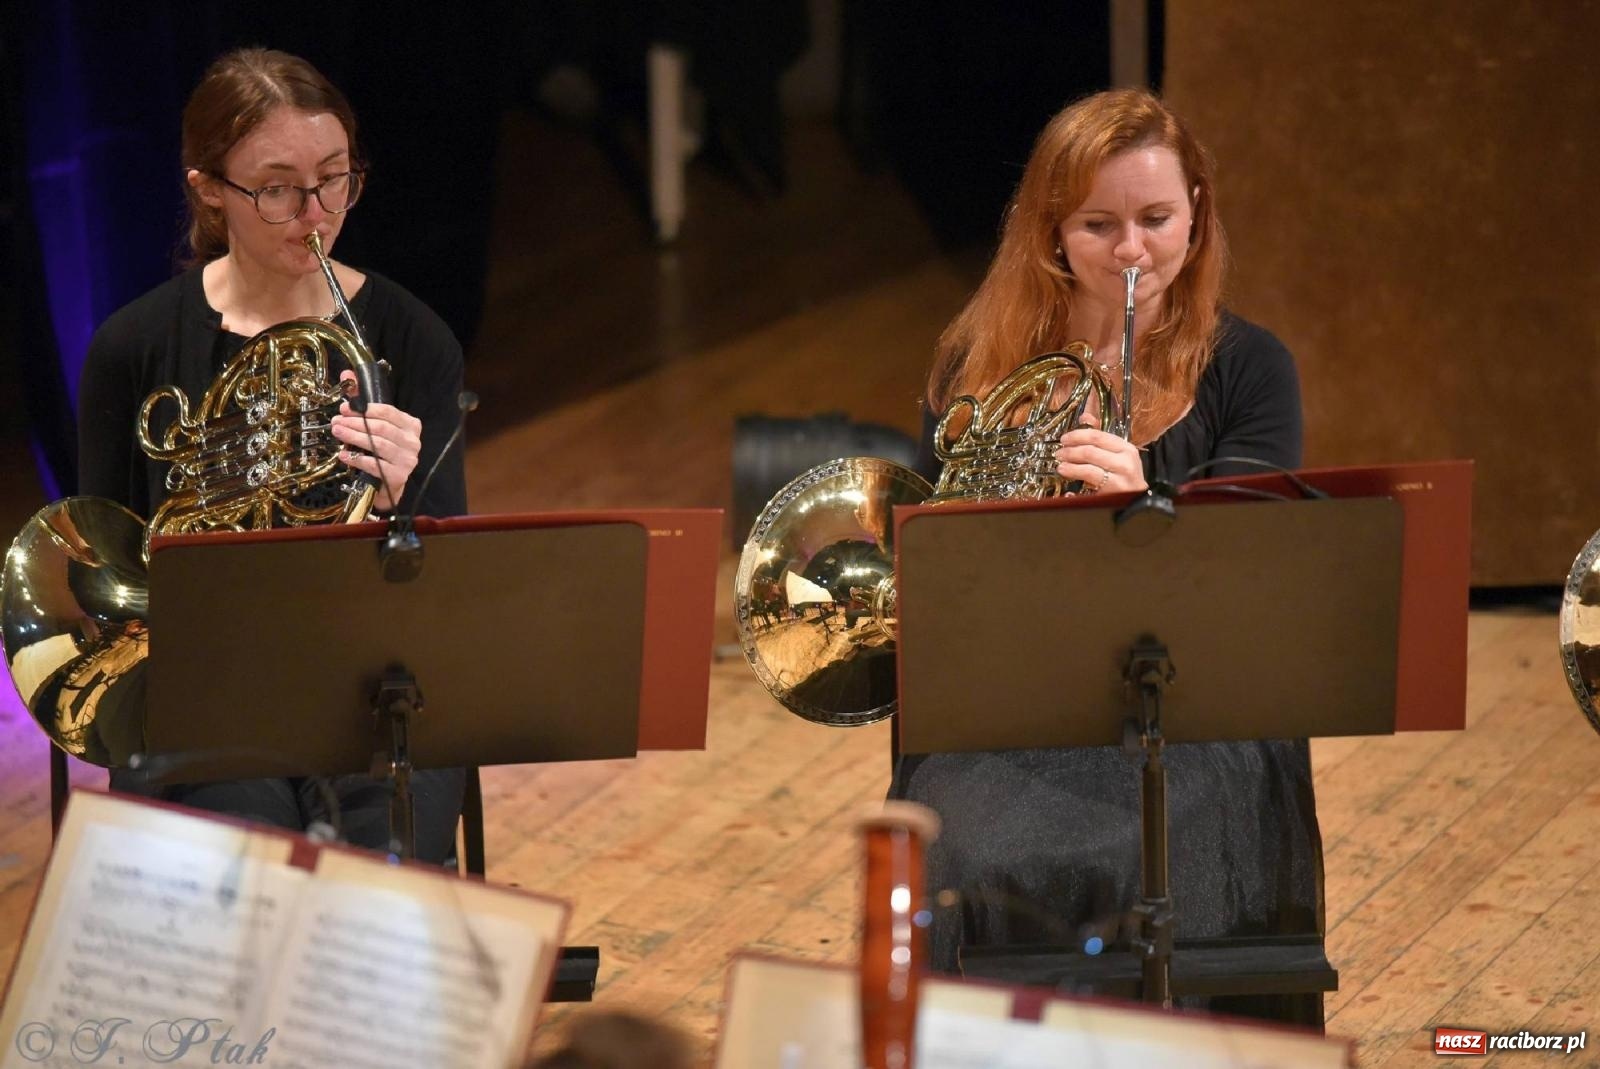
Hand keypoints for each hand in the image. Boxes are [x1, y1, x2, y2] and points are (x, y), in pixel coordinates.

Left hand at [330, 370, 421, 510]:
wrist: (389, 486)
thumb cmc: (382, 452)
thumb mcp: (376, 425)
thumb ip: (363, 400)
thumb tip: (347, 374)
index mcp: (411, 426)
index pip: (388, 412)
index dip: (364, 409)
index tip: (344, 408)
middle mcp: (413, 442)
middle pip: (381, 428)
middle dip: (355, 423)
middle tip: (336, 421)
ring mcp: (407, 460)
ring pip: (378, 444)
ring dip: (354, 437)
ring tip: (337, 433)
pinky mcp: (398, 476)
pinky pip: (375, 464)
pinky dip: (357, 459)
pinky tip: (344, 455)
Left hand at [1054, 413, 1146, 494]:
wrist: (1138, 502)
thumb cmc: (1125, 478)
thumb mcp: (1117, 455)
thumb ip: (1100, 437)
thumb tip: (1085, 417)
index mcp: (1126, 449)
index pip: (1098, 436)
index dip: (1078, 435)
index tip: (1065, 438)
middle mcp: (1125, 462)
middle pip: (1091, 451)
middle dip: (1071, 450)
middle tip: (1060, 452)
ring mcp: (1121, 479)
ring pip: (1089, 467)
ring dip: (1071, 464)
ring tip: (1061, 465)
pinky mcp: (1114, 493)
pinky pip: (1089, 482)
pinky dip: (1075, 476)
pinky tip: (1067, 476)